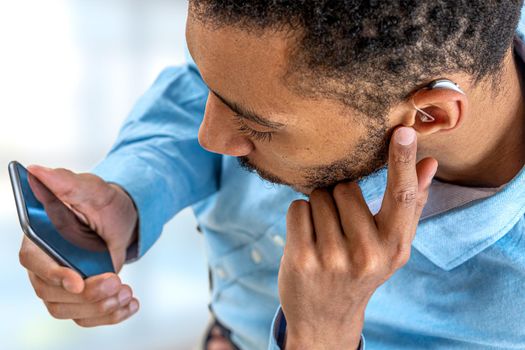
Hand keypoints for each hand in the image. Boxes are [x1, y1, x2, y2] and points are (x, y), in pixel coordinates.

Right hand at [19, 166, 139, 325]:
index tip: (78, 282)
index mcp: (40, 238)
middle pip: (52, 293)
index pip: (35, 262)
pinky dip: (110, 316)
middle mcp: (45, 265)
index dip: (54, 275)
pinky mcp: (79, 298)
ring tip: (126, 292)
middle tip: (117, 283)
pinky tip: (130, 305)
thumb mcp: (90, 189)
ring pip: (69, 310)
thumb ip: (65, 182)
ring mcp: (60, 284)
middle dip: (88, 294)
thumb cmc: (101, 202)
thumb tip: (38, 170)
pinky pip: (87, 317)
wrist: (121, 218)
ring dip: (100, 307)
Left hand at [278, 127, 437, 348]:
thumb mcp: (390, 246)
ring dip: (318, 209)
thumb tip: (430, 163)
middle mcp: (368, 254)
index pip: (402, 196)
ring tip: (325, 236)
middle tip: (340, 226)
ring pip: (319, 196)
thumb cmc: (360, 271)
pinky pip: (297, 208)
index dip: (403, 161)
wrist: (325, 318)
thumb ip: (409, 204)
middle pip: (345, 188)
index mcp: (396, 247)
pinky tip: (306, 239)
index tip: (403, 131)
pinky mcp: (303, 259)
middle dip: (338, 198)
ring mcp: (334, 259)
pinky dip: (299, 217)